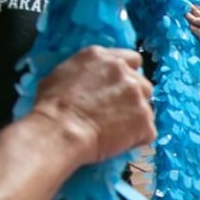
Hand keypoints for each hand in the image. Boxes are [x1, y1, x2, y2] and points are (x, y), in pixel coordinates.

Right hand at [33, 46, 155, 162]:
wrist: (60, 131)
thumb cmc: (51, 108)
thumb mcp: (62, 74)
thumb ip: (86, 72)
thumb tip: (89, 79)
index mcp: (102, 57)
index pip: (131, 59)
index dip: (127, 76)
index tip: (120, 88)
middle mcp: (123, 72)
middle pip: (142, 84)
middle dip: (133, 98)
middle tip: (116, 113)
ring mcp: (137, 95)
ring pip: (147, 107)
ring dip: (136, 118)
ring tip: (115, 130)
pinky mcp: (144, 119)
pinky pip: (147, 131)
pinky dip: (137, 138)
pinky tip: (118, 142)